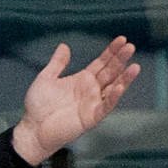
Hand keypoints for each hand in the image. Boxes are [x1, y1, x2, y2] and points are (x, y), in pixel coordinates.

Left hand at [10, 36, 139, 165]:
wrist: (33, 128)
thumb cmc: (38, 106)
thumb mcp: (46, 78)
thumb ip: (57, 63)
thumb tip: (64, 46)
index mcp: (82, 80)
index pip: (102, 63)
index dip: (112, 52)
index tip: (122, 39)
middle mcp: (91, 90)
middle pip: (110, 72)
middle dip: (121, 60)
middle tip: (131, 46)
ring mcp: (93, 104)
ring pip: (113, 89)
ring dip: (124, 79)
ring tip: (135, 66)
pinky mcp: (91, 117)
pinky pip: (105, 107)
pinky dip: (113, 98)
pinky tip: (119, 87)